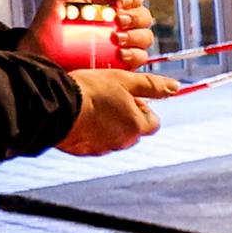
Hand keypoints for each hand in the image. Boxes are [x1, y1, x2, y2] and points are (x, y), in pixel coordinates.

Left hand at [35, 0, 154, 67]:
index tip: (121, 3)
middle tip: (119, 21)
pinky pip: (140, 59)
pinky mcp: (120, 66)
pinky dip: (135, 56)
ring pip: (145, 38)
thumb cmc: (45, 28)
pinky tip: (120, 56)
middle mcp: (117, 25)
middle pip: (144, 16)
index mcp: (106, 6)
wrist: (36, 61)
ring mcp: (121, 46)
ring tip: (118, 41)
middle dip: (136, 18)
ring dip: (137, 37)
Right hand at [56, 67, 181, 155]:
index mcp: (136, 127)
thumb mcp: (124, 80)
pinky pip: (92, 142)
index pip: (153, 122)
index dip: (142, 107)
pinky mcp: (82, 152)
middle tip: (108, 99)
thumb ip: (151, 85)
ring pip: (112, 137)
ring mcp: (101, 149)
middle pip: (133, 131)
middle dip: (126, 117)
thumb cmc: (91, 90)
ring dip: (107, 125)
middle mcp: (122, 142)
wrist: (55, 106)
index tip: (127, 96)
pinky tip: (79, 117)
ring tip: (91, 107)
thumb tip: (175, 87)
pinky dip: (90, 132)